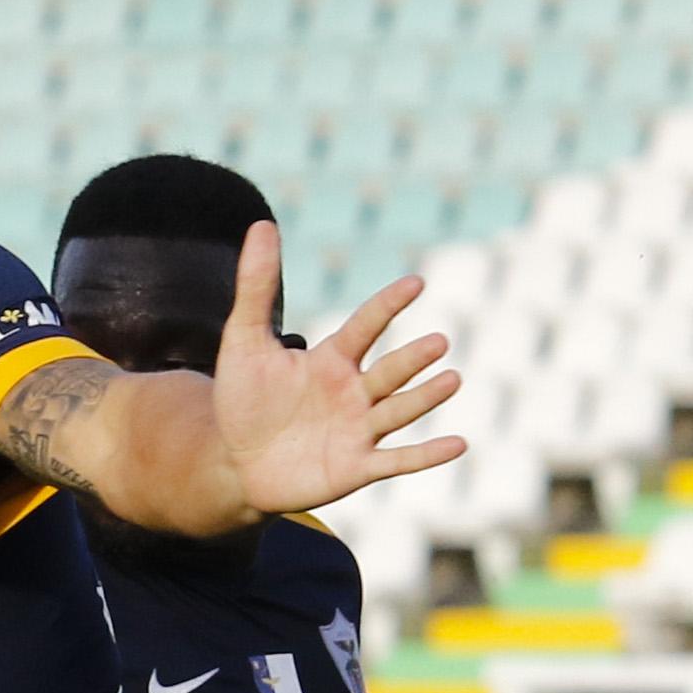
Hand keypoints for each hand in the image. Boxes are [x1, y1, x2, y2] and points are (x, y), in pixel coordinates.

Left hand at [214, 222, 464, 511]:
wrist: (233, 463)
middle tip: (438, 341)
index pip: (365, 326)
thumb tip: (262, 224)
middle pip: (389, 371)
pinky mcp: (356, 467)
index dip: (387, 306)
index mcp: (333, 359)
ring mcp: (359, 430)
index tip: (415, 283)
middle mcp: (354, 391)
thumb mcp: (242, 342)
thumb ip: (256, 287)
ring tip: (452, 378)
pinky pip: (397, 460)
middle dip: (412, 359)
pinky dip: (426, 455)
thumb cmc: (243, 400)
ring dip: (425, 397)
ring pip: (399, 410)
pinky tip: (458, 445)